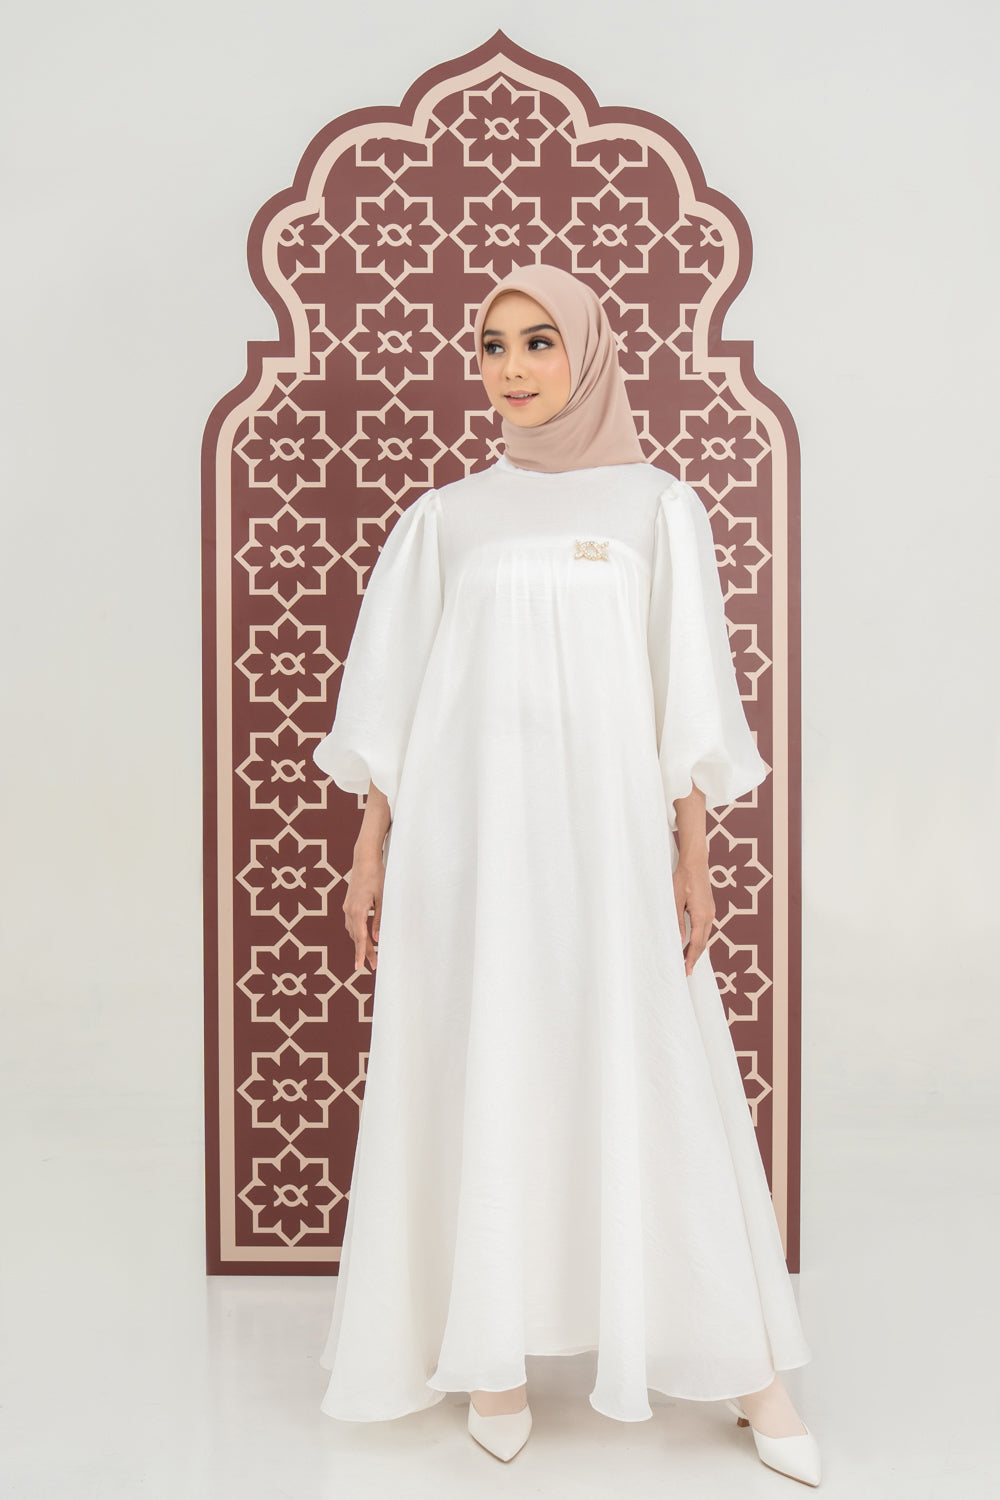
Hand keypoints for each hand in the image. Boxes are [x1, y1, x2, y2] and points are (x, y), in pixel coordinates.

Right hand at [343, 844, 384, 971]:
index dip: (361, 953)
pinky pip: (351, 922)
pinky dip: (357, 932)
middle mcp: (349, 910)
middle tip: (372, 965)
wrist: (364, 859)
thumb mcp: (382, 899)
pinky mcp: (348, 903)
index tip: (360, 966)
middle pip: (356, 937)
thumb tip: (377, 939)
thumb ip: (379, 920)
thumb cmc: (376, 876)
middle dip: (364, 951)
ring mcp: (347, 907)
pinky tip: (364, 936)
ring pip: (352, 930)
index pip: (360, 938)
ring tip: (371, 954)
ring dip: (360, 942)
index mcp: (357, 911)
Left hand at [672, 857, 715, 976]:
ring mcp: (711, 912)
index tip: (686, 970)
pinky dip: (699, 939)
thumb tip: (679, 941)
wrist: (695, 863)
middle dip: (695, 958)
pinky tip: (693, 943)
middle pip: (703, 943)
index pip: (697, 943)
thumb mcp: (675, 901)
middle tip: (686, 971)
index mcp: (701, 915)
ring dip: (697, 949)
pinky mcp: (709, 908)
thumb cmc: (683, 879)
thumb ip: (677, 922)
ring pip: (705, 936)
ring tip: (687, 960)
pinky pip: (705, 929)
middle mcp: (710, 916)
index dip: (691, 958)